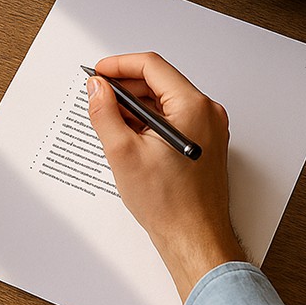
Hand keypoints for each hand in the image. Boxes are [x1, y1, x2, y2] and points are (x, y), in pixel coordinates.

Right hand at [86, 53, 243, 301]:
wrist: (194, 239)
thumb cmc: (170, 204)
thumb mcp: (123, 153)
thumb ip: (105, 112)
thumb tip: (97, 88)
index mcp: (192, 107)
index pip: (152, 66)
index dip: (119, 65)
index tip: (98, 72)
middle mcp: (206, 113)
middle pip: (159, 81)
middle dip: (125, 85)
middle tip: (98, 94)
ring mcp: (208, 128)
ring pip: (165, 100)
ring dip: (135, 104)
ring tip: (109, 118)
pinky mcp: (203, 143)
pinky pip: (172, 118)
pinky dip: (148, 120)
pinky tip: (128, 134)